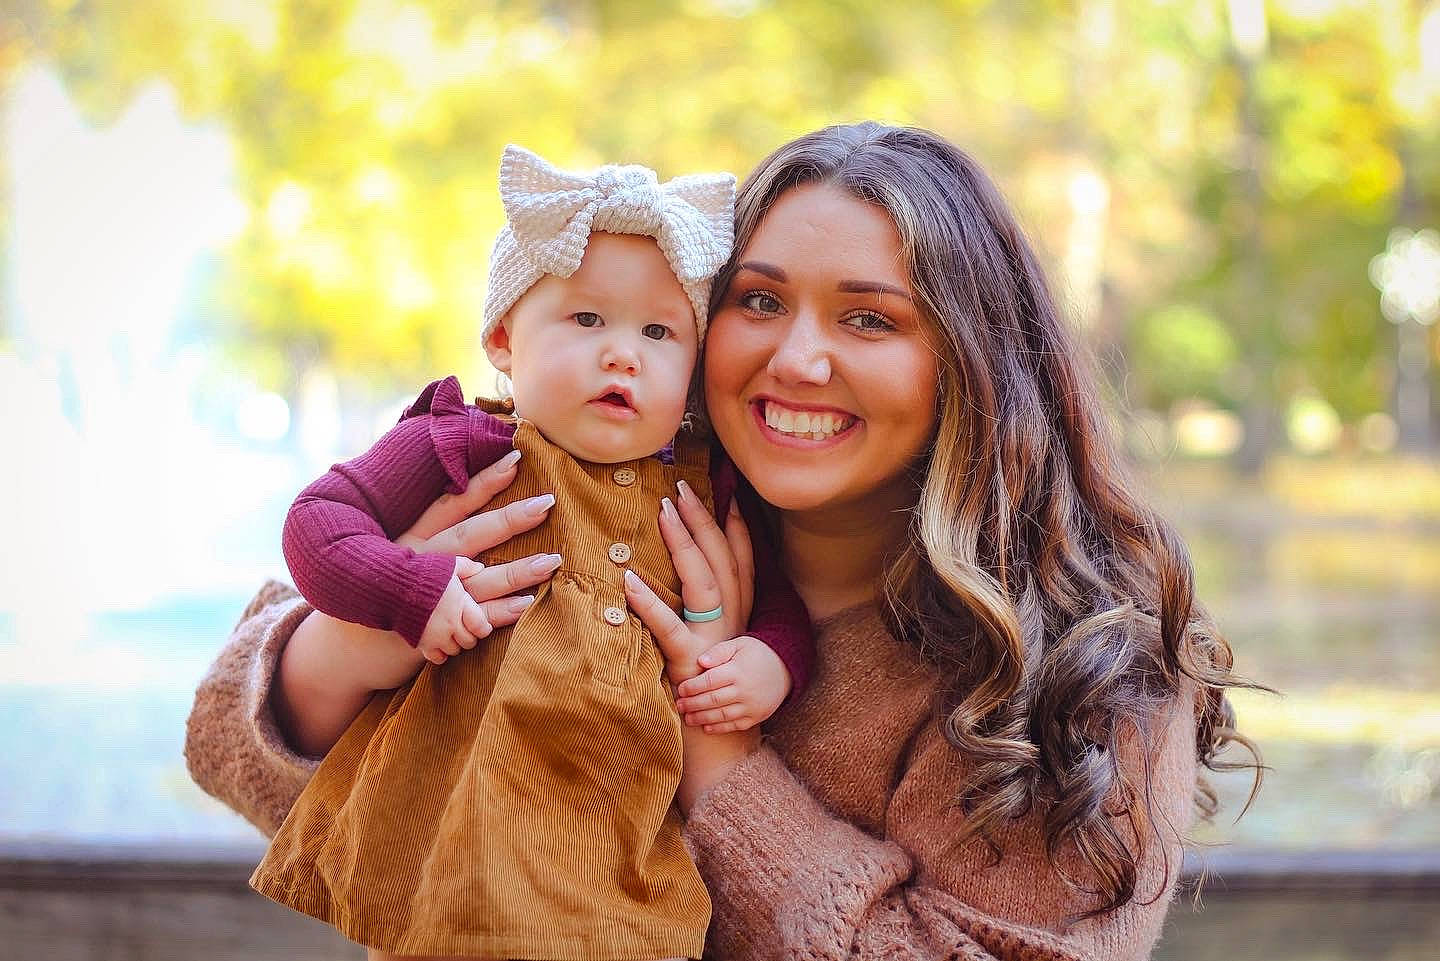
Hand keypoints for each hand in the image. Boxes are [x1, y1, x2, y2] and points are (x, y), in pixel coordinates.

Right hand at [274, 450, 560, 753]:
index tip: (516, 458)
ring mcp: (424, 598)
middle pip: (469, 535)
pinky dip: (499, 612)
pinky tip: (527, 604)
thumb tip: (454, 489)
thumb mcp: (392, 552)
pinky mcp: (430, 631)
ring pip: (478, 579)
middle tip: (547, 502)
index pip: (451, 502)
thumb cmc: (374, 592)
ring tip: (554, 561)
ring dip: (518, 570)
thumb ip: (424, 527)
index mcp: (408, 538)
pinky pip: (472, 620)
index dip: (483, 481)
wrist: (343, 651)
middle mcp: (415, 563)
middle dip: (510, 518)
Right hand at [414, 560, 497, 665]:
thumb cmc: (421, 573)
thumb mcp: (447, 565)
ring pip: (454, 650)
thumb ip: (466, 567)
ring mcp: (435, 635)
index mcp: (459, 604)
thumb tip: (480, 568)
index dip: (484, 628)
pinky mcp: (421, 643)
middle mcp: (450, 623)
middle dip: (470, 637)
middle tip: (465, 629)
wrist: (392, 586)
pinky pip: (437, 658)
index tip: (481, 625)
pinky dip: (441, 654)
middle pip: (469, 642)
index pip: (481, 627)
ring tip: (450, 635)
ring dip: (455, 645)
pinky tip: (438, 644)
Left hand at [622, 479, 753, 685]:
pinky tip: (628, 579)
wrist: (718, 737)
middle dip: (704, 518)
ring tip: (663, 512)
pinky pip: (668, 627)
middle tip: (681, 487)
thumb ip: (701, 609)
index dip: (736, 526)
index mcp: (737, 613)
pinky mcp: (688, 660)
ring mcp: (712, 638)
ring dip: (684, 542)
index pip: (741, 561)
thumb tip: (680, 575)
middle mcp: (731, 620)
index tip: (727, 492)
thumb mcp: (711, 641)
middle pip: (722, 559)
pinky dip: (648, 603)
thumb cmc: (705, 684)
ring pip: (703, 581)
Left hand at [674, 635, 791, 732]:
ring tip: (687, 718)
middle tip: (679, 705)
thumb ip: (719, 651)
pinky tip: (706, 727)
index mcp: (738, 671)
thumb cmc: (756, 654)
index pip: (710, 681)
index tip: (681, 689)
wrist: (785, 669)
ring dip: (702, 718)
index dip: (692, 687)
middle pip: (713, 700)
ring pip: (722, 715)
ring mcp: (752, 706)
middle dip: (693, 704)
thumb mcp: (739, 644)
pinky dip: (719, 728)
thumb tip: (700, 662)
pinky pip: (735, 725)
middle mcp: (745, 690)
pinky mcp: (756, 716)